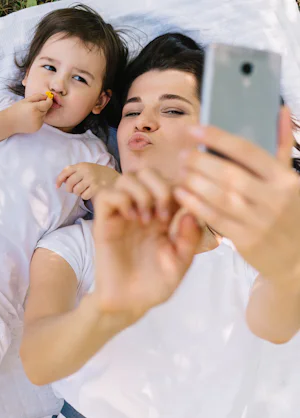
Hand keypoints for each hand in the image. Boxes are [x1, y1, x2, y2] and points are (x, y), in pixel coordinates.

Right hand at [5, 93, 52, 133]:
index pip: (48, 103)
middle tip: (33, 106)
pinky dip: (38, 119)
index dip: (49, 100)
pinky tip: (30, 118)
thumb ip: (38, 96)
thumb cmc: (16, 109)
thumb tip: (47, 96)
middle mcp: (37, 117)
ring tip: (31, 113)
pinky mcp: (37, 128)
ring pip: (44, 115)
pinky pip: (41, 121)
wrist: (9, 122)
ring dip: (41, 113)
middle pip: (46, 109)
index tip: (47, 98)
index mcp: (34, 108)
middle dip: (43, 106)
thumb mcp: (26, 100)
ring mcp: (38, 124)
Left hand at [56, 163, 119, 199]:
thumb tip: (61, 181)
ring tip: (83, 190)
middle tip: (73, 190)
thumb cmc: (96, 174)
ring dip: (78, 193)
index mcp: (82, 165)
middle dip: (69, 189)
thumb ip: (74, 171)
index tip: (57, 186)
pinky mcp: (97, 187)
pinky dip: (85, 196)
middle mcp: (86, 171)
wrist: (114, 177)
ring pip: (76, 191)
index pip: (66, 171)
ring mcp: (92, 179)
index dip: (59, 180)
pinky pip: (84, 196)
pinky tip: (89, 192)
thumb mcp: (85, 168)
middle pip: (70, 183)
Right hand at [93, 169, 202, 323]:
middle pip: (147, 173)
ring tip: (146, 218)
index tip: (184, 214)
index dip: (180, 190)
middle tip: (164, 215)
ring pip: (127, 178)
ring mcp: (122, 215)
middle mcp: (143, 211)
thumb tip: (191, 212)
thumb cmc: (155, 285)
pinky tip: (131, 218)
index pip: (171, 183)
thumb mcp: (181, 264)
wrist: (128, 304)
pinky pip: (106, 195)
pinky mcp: (103, 223)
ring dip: (141, 192)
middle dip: (160, 186)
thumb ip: (190, 240)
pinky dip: (121, 199)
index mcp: (164, 217)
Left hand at [175, 107, 299, 283]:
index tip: (194, 130)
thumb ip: (282, 145)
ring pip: (219, 197)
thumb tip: (281, 110)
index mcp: (285, 178)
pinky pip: (214, 219)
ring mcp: (260, 221)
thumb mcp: (290, 178)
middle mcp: (274, 198)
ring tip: (179, 172)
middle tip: (181, 155)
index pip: (247, 151)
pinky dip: (194, 205)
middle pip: (229, 174)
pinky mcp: (247, 240)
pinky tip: (181, 194)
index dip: (217, 138)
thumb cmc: (290, 210)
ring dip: (194, 182)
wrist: (299, 257)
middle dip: (200, 162)